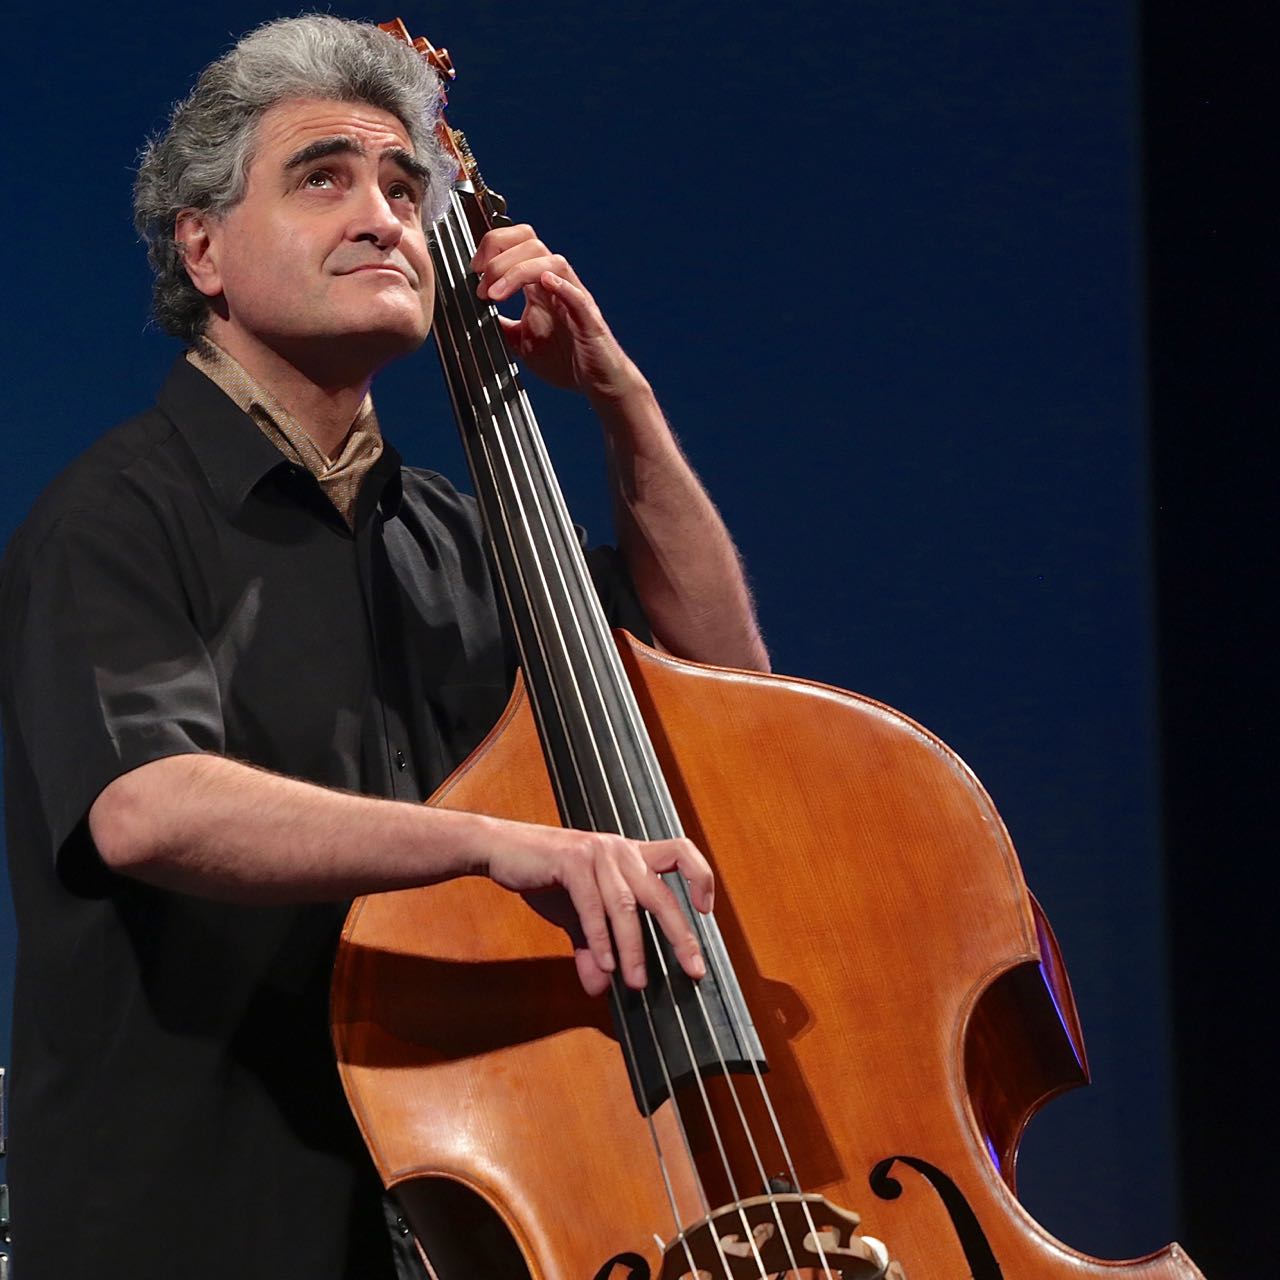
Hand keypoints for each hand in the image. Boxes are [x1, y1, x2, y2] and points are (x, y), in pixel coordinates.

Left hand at [470, 224, 644, 402]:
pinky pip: (577, 294)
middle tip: (481, 284)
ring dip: (517, 271)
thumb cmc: (566, 361)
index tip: (474, 271)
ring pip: (550, 261)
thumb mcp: (521, 342)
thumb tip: (476, 318)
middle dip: (499, 257)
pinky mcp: (588, 318)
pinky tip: (544, 283)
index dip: (492, 248)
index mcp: (539, 286)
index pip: (517, 244)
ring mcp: (573, 298)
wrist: (596, 383)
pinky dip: (560, 285)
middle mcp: (557, 284)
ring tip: (495, 295)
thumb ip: (501, 326)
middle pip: (531, 242)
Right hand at [483, 821, 713, 996]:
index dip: (700, 877)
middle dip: (680, 935)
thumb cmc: (545, 875)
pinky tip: (604, 964)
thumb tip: (600, 987)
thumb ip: (593, 947)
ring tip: (637, 982)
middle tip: (692, 969)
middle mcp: (620, 851)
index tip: (706, 912)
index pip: (680, 853)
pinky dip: (601, 938)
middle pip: (662, 893)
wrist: (499, 849)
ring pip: (627, 906)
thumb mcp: (575, 915)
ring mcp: (597, 853)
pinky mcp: (571, 861)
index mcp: (630, 856)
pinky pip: (593, 905)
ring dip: (634, 948)